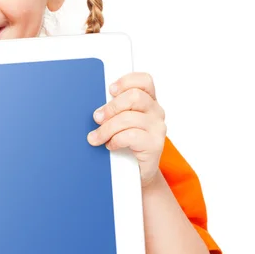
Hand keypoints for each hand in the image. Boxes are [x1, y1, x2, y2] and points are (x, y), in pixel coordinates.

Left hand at [86, 72, 166, 186]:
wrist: (135, 173)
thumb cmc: (125, 144)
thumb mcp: (118, 122)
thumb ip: (114, 110)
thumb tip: (96, 107)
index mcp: (148, 101)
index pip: (144, 80)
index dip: (126, 81)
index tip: (110, 90)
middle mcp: (156, 111)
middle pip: (134, 96)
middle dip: (111, 107)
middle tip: (97, 118)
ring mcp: (157, 128)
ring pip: (128, 118)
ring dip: (107, 128)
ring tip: (97, 137)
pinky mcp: (155, 144)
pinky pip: (131, 136)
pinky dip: (116, 140)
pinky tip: (111, 145)